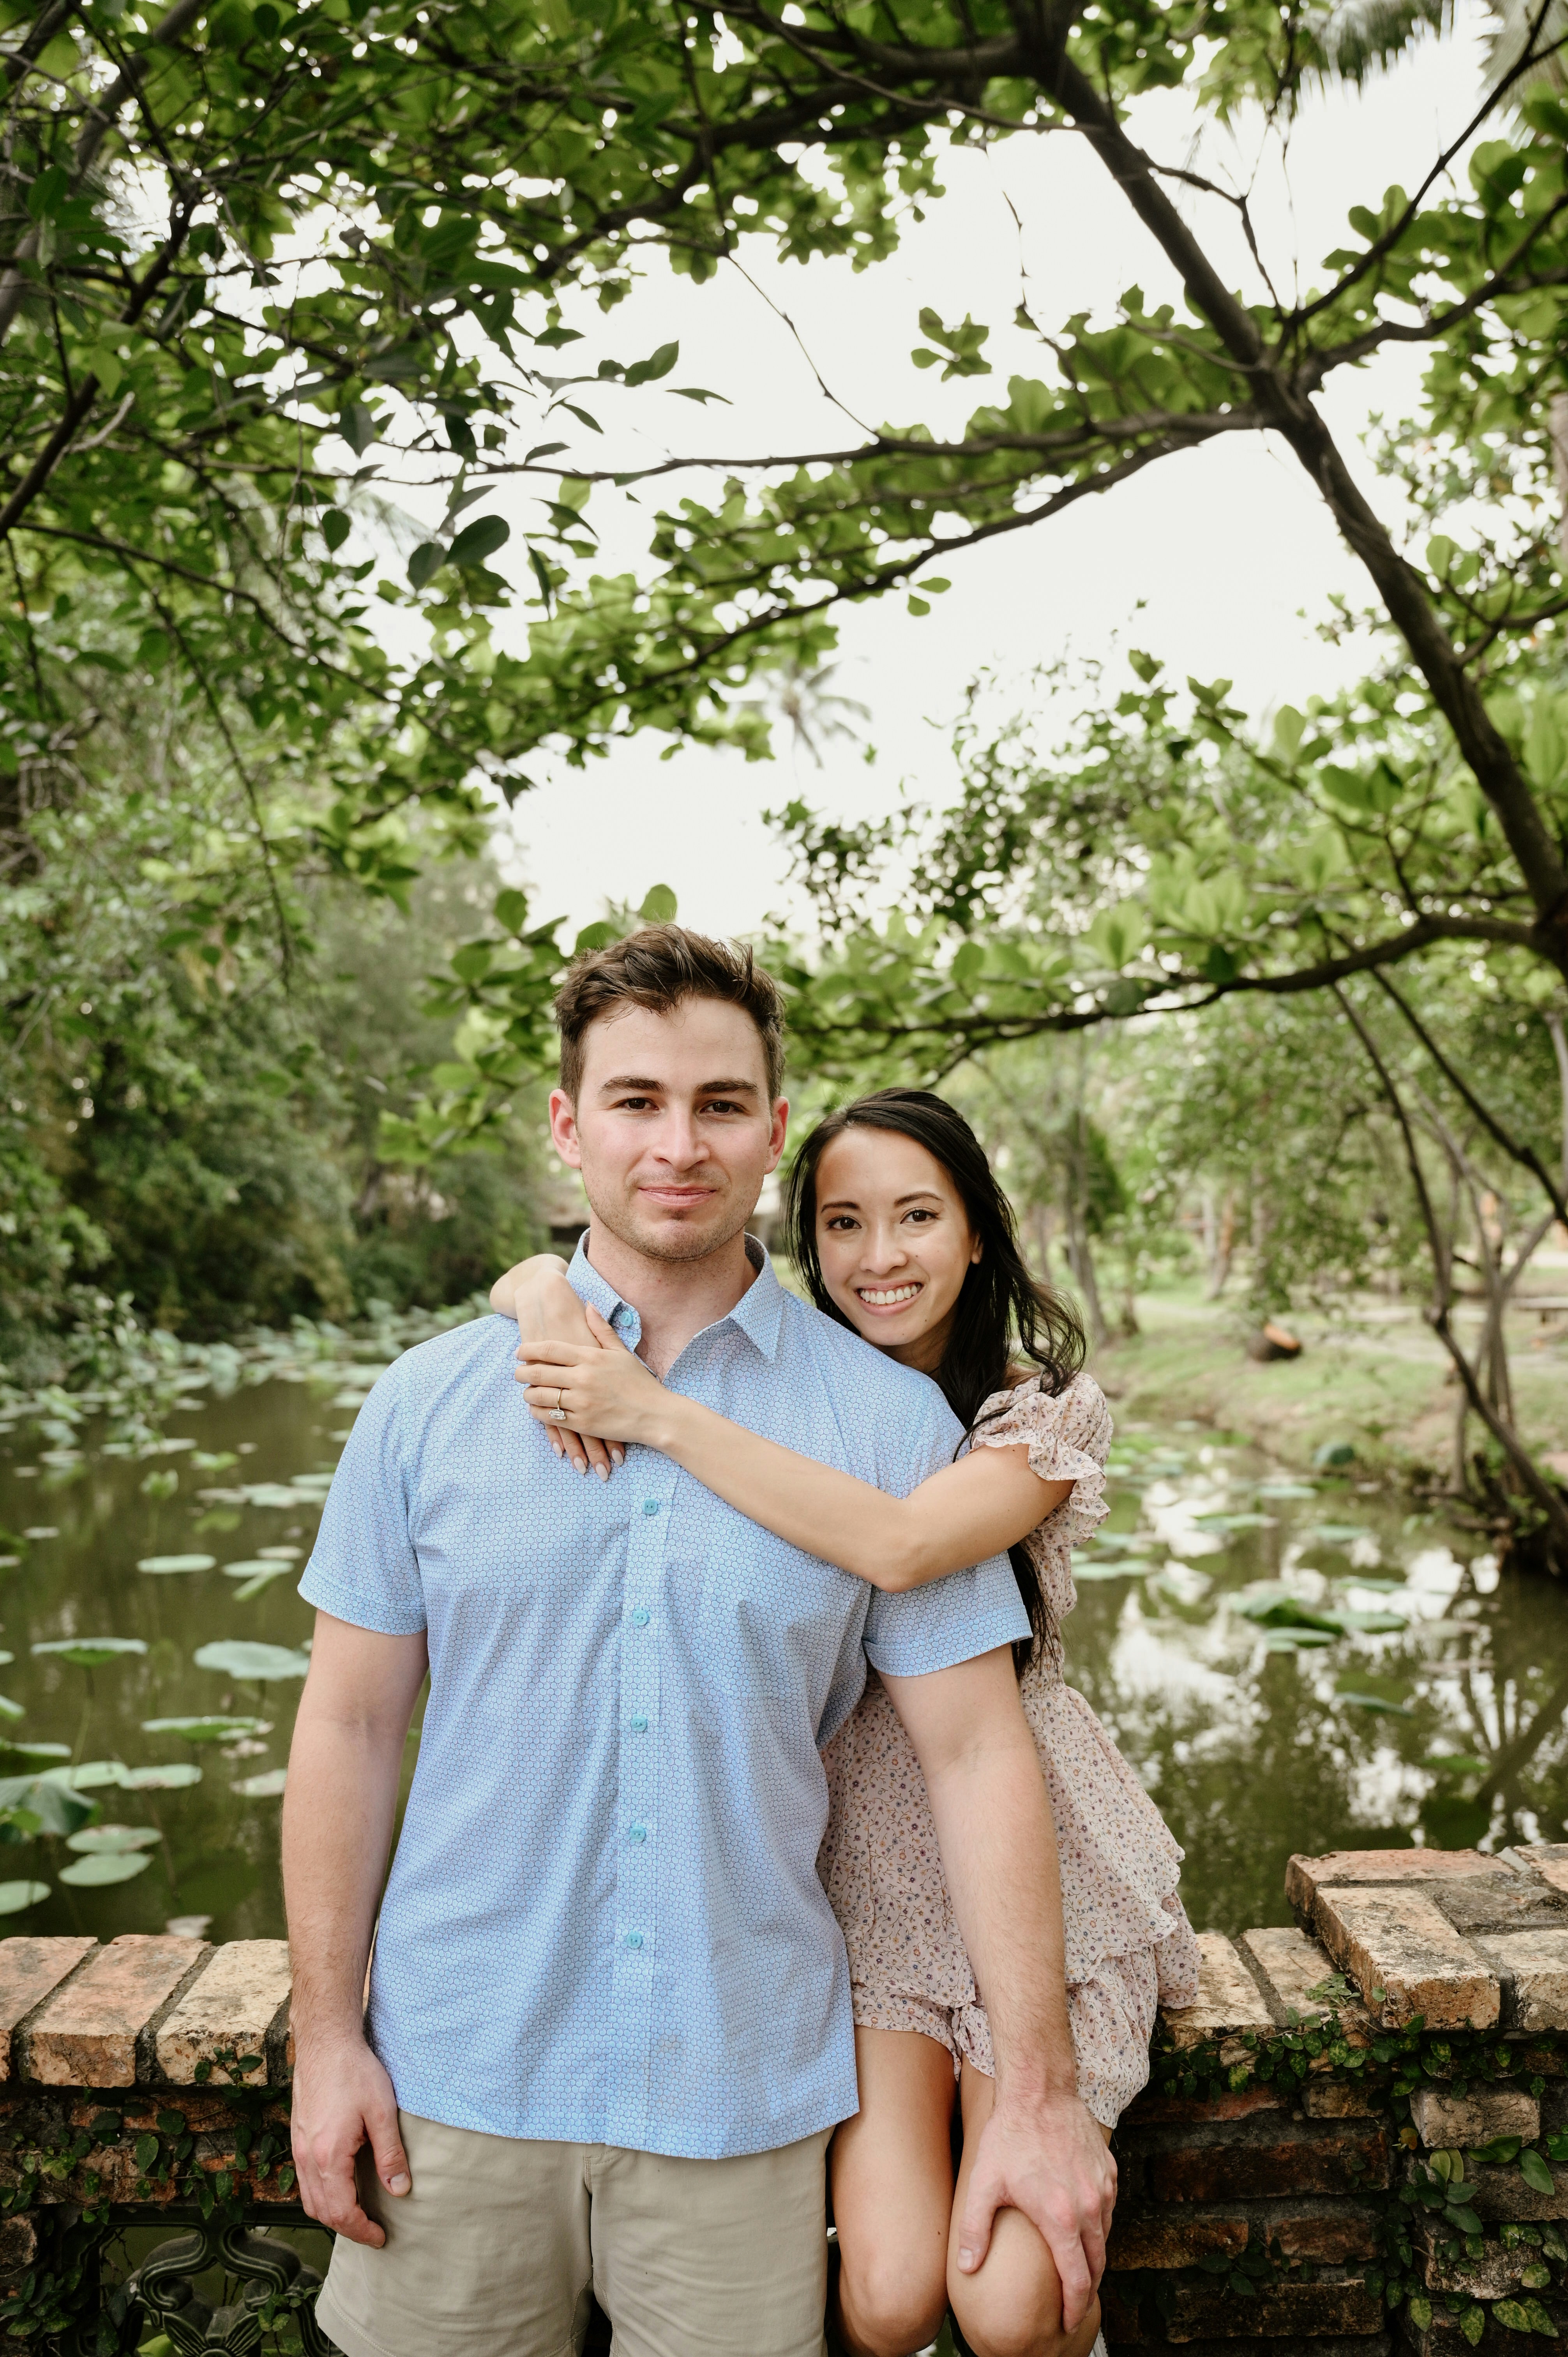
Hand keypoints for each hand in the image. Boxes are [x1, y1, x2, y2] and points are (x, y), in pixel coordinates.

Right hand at [291, 2034, 410, 2247]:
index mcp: (329, 2156)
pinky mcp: (299, 2138)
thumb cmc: (355, 2072)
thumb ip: (390, 2154)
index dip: (362, 2230)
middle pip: (322, 2212)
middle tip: (373, 2231)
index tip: (382, 2237)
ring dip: (332, 2214)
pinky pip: (305, 2181)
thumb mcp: (382, 2111)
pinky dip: (321, 2195)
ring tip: (358, 2216)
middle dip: (347, 2228)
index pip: (341, 2212)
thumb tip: (400, 2191)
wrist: (325, 2043)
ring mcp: (299, 2148)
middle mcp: (308, 2158)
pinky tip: (340, 2189)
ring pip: (309, 2199)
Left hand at [491, 1255, 621, 1479]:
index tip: (519, 1351)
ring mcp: (581, 1401)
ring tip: (527, 1392)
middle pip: (540, 1372)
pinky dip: (538, 1413)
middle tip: (517, 1372)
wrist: (655, 1414)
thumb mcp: (621, 1351)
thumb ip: (601, 1329)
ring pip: (541, 1396)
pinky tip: (538, 1410)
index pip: (550, 1349)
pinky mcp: (582, 1423)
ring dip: (528, 1394)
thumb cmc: (639, 1382)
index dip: (529, 1349)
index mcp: (591, 1357)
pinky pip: (550, 1417)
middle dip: (523, 1372)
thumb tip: (587, 1304)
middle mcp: (583, 1378)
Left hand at [954, 2088, 1115, 2332]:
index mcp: (1061, 2219)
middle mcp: (1089, 2207)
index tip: (1068, 2323)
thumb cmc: (1008, 2136)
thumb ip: (974, 2230)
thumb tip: (966, 2268)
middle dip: (1087, 2289)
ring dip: (1094, 2255)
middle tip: (1074, 2303)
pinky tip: (1083, 2223)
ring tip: (1078, 2267)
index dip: (1073, 2308)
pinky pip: (1108, 2208)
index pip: (1076, 2280)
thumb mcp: (984, 2184)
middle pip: (1098, 2265)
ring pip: (1105, 2236)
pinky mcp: (1109, 2170)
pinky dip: (1099, 2223)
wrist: (1039, 2090)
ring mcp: (1103, 2187)